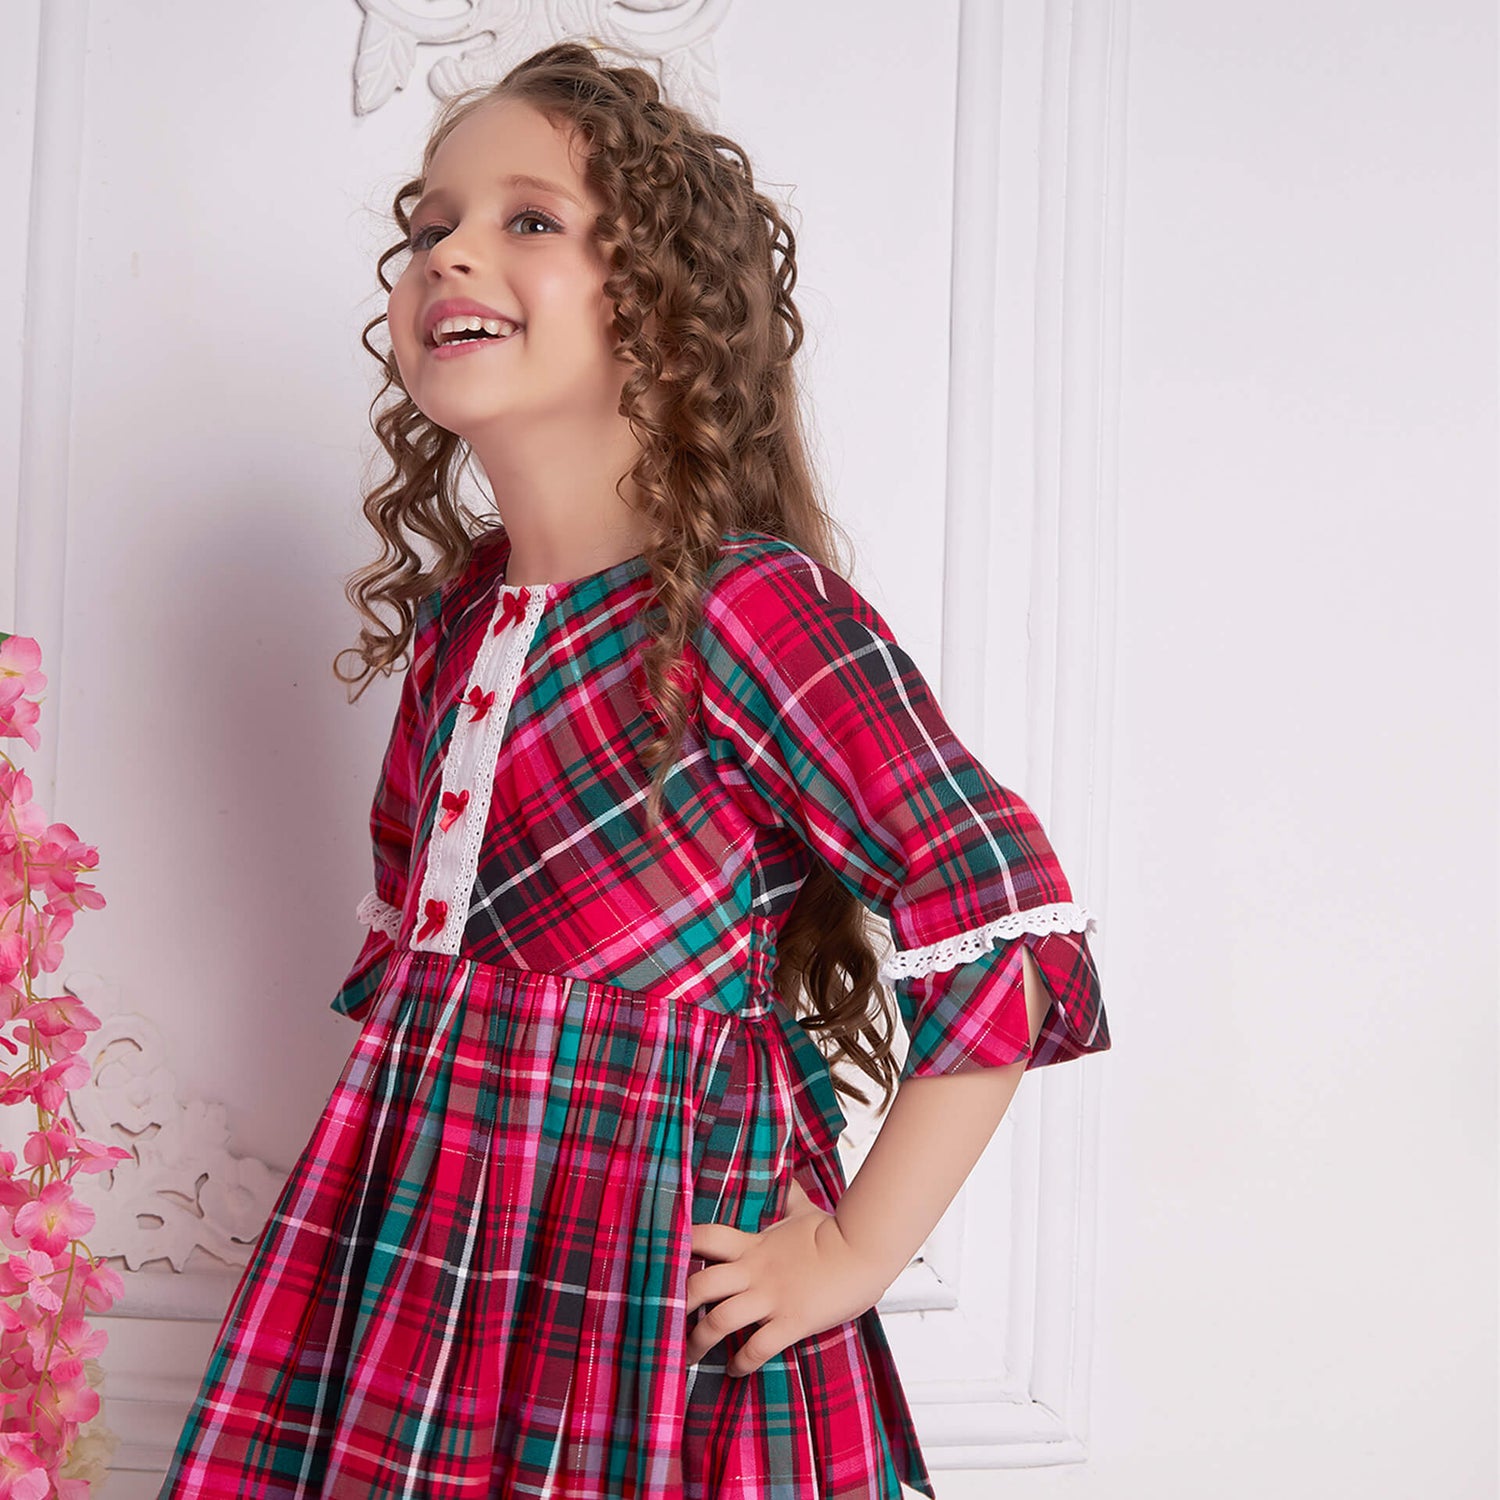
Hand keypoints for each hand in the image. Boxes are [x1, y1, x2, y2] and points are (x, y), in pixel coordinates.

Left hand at [684, 1178, 891, 1376]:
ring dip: (699, 1342)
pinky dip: (741, 1364)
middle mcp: (755, 1271)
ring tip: (690, 1356)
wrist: (865, 1250)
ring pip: (719, 1321)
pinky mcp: (791, 1322)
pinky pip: (757, 1348)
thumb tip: (785, 1177)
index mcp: (753, 1245)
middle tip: (664, 1319)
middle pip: (700, 1285)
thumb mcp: (804, 1210)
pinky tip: (734, 1370)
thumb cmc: (835, 1230)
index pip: (704, 1238)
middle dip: (677, 1305)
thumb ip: (787, 1199)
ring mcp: (772, 1298)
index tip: (660, 1262)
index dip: (678, 1247)